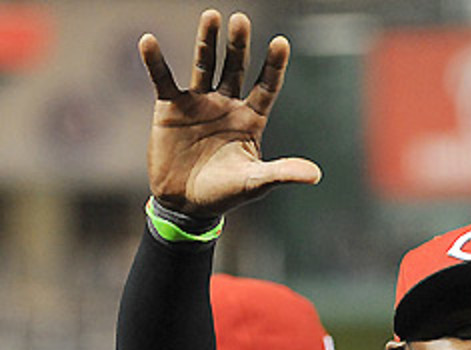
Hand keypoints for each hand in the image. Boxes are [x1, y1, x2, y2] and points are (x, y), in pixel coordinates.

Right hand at [138, 9, 320, 216]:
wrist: (187, 204)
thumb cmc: (226, 194)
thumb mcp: (255, 183)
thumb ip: (282, 173)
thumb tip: (316, 176)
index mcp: (251, 119)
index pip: (267, 86)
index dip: (274, 65)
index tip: (281, 42)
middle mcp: (227, 105)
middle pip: (236, 68)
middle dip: (238, 45)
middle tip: (240, 19)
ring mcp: (199, 103)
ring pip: (204, 65)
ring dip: (207, 41)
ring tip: (211, 15)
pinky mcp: (171, 108)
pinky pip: (163, 79)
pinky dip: (155, 61)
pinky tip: (148, 41)